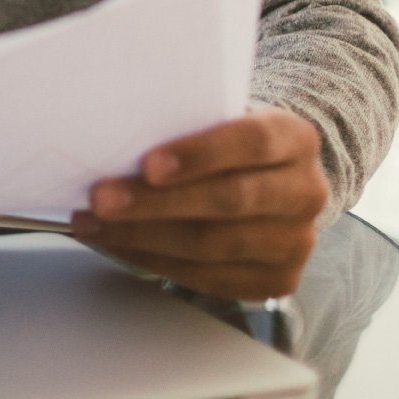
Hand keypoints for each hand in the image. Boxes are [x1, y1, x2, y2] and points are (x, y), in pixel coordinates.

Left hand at [71, 106, 327, 300]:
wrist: (269, 180)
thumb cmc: (228, 144)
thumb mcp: (219, 118)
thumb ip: (185, 123)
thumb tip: (113, 138)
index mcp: (296, 138)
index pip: (252, 143)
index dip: (199, 155)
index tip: (147, 165)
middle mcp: (306, 192)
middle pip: (228, 200)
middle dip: (156, 203)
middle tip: (101, 199)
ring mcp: (295, 241)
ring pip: (213, 245)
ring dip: (142, 237)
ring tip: (93, 224)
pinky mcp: (277, 280)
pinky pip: (208, 277)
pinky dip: (155, 261)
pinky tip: (119, 245)